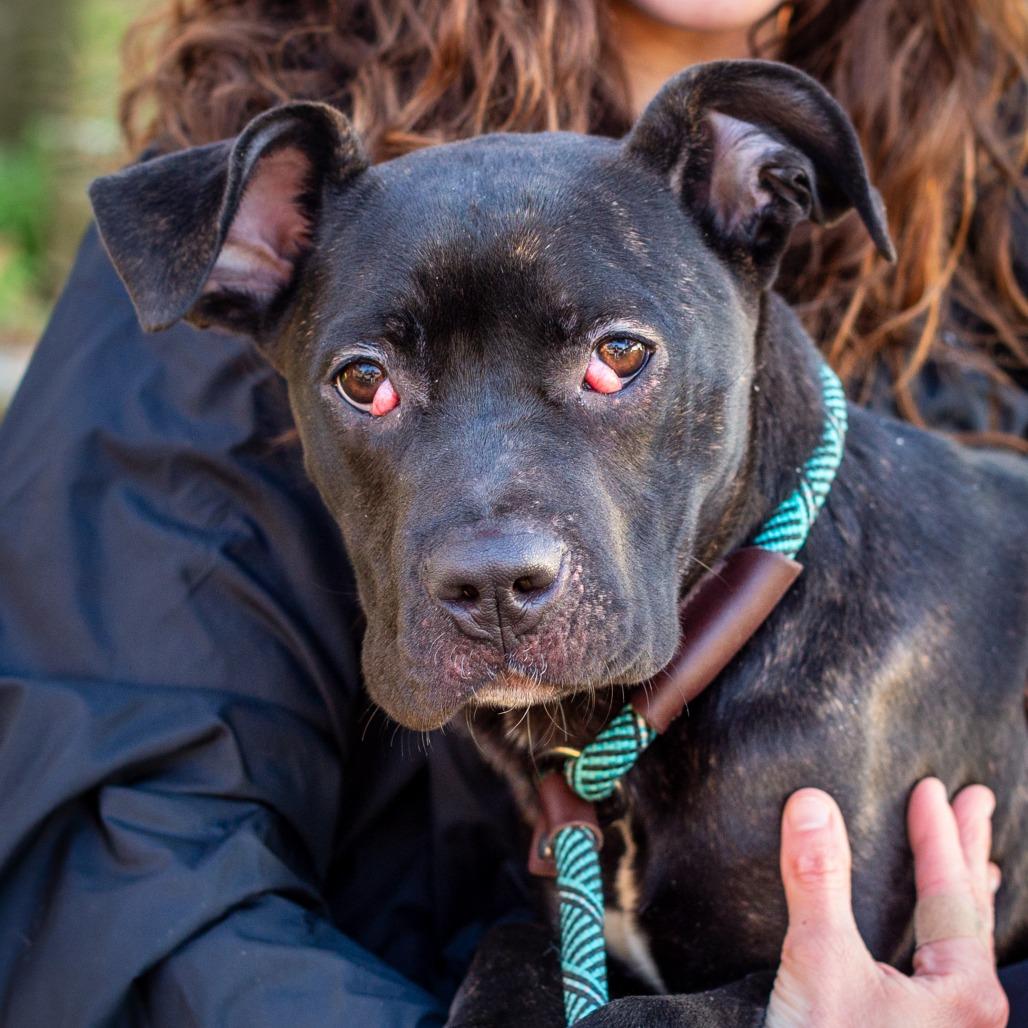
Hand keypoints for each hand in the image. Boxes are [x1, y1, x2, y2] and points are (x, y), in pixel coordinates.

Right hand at [766, 778, 1007, 1027]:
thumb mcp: (821, 963)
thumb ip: (818, 882)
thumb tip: (812, 803)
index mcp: (962, 991)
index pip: (951, 890)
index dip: (938, 833)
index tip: (931, 788)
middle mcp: (967, 1012)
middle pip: (971, 913)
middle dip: (970, 853)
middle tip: (976, 803)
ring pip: (961, 945)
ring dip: (960, 894)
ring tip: (974, 866)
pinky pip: (942, 970)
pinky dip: (941, 934)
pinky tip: (928, 941)